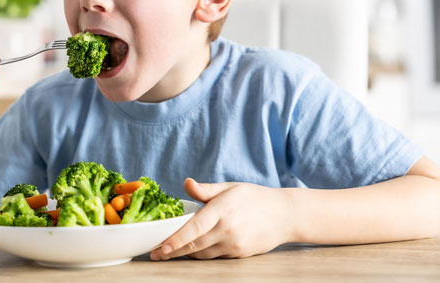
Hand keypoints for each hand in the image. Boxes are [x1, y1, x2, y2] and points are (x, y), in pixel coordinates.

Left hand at [150, 178, 293, 259]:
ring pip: (202, 254)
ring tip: (168, 252)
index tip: (160, 247)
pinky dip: (201, 254)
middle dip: (172, 251)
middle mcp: (228, 229)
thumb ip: (205, 190)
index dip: (176, 240)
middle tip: (155, 254)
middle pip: (194, 245)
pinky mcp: (239, 254)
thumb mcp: (229, 187)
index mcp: (223, 210)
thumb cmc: (254, 197)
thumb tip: (186, 183)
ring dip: (185, 254)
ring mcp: (234, 244)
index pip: (194, 228)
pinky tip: (191, 250)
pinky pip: (214, 256)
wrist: (285, 215)